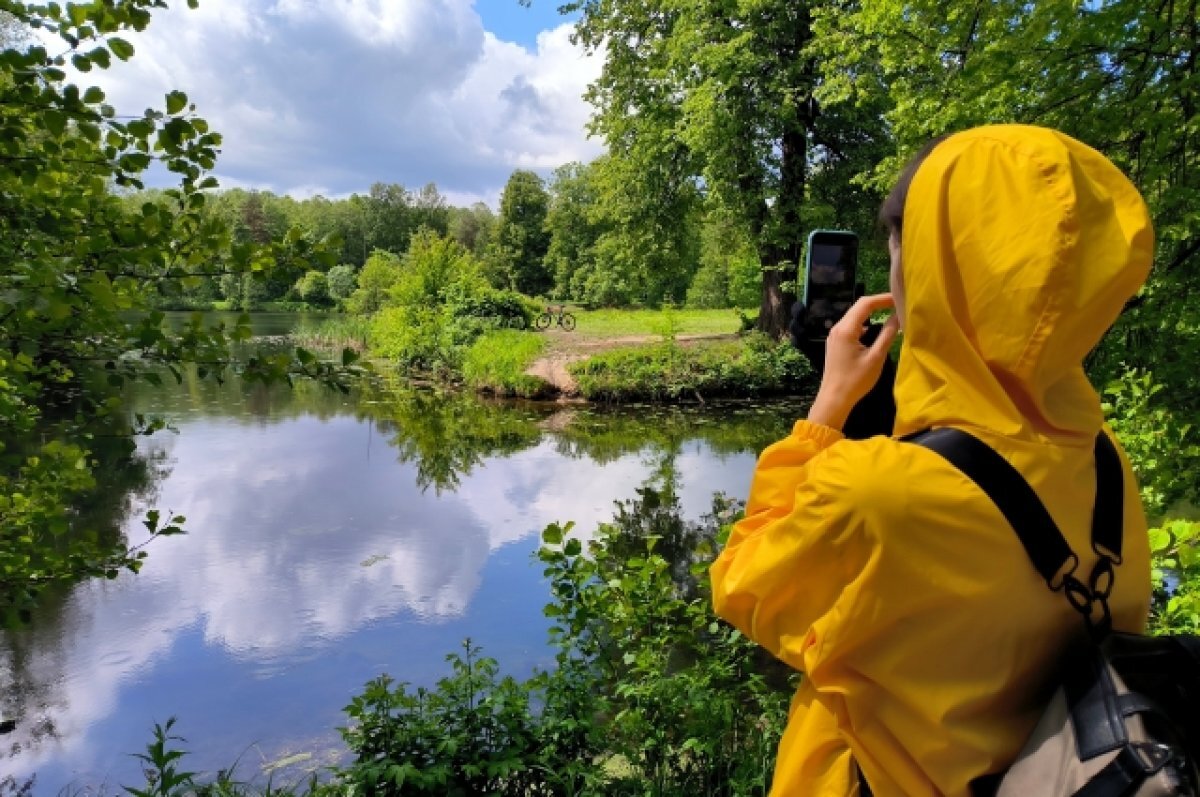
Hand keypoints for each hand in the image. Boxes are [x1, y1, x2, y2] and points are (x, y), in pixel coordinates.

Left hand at [807, 294, 900, 430]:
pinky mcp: (836, 343)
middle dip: (878, 304)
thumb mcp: (876, 357)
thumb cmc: (856, 380)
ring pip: (855, 317)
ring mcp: (835, 336)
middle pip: (859, 307)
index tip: (899, 299)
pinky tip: (875, 330)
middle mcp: (837, 328)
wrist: (834, 399)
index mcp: (846, 329)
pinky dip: (864, 324)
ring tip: (890, 314)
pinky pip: (851, 327)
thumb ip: (887, 334)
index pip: (865, 304)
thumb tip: (897, 317)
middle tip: (897, 304)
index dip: (883, 298)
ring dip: (871, 314)